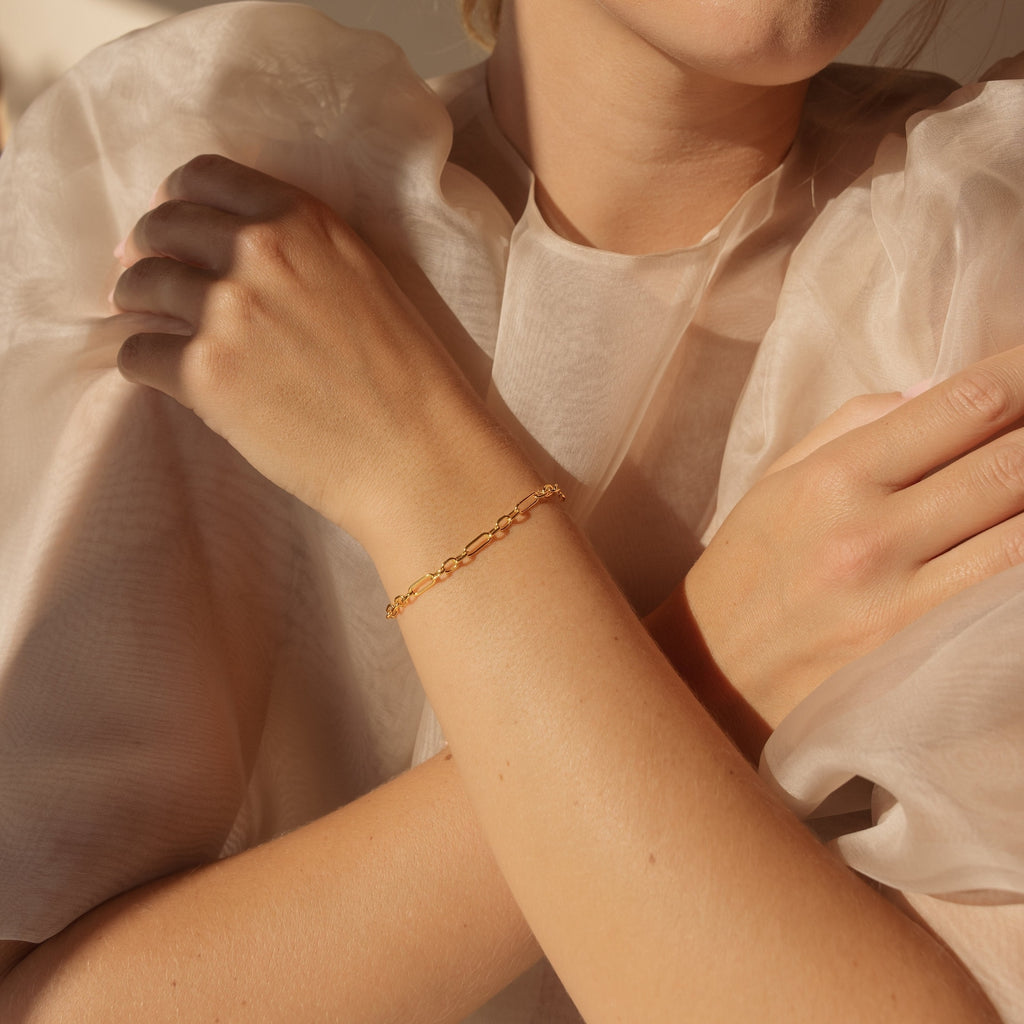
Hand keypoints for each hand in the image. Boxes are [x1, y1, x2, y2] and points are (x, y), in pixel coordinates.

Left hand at [112, 155, 491, 547]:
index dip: (174, 202)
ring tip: (153, 330)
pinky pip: (136, 353)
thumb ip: (297, 249)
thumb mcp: (362, 279)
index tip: (168, 231)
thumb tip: (215, 250)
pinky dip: (142, 364)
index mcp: (301, 220)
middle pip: (159, 228)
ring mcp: (226, 311)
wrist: (415, 452)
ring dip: (136, 308)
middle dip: (144, 253)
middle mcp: (257, 252)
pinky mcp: (204, 374)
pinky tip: (166, 376)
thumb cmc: (402, 375)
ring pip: (137, 288)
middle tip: (146, 284)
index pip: (202, 177)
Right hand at [651, 350, 1023, 750]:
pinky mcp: (918, 660)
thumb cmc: (745, 574)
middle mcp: (868, 536)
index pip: (964, 405)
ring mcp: (899, 605)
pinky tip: (1018, 539)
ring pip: (1023, 537)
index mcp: (831, 479)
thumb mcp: (775, 483)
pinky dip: (1023, 564)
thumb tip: (941, 388)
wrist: (709, 682)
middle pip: (1012, 465)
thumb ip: (854, 425)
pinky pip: (1005, 602)